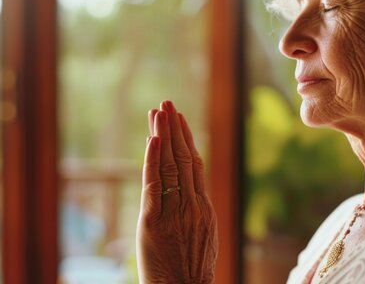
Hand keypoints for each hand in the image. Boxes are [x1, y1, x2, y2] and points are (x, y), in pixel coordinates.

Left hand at [136, 100, 217, 283]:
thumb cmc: (192, 271)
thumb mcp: (203, 238)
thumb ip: (197, 212)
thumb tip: (192, 193)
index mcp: (205, 207)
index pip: (195, 165)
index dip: (187, 140)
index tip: (180, 121)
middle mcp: (193, 204)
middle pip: (183, 158)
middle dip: (174, 129)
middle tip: (168, 104)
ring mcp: (175, 212)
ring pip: (169, 166)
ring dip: (162, 136)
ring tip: (158, 112)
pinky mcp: (154, 222)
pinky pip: (154, 185)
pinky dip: (153, 160)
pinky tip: (153, 140)